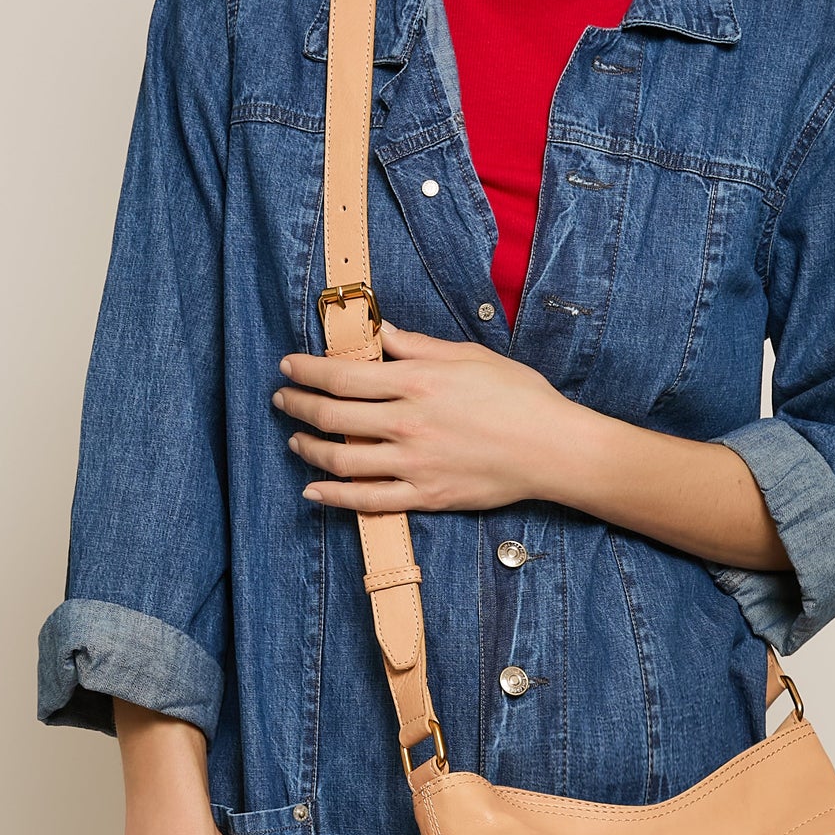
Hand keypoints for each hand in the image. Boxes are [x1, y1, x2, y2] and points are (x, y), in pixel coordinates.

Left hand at [272, 320, 574, 512]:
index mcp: (416, 382)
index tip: (288, 366)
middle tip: (282, 399)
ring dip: (308, 449)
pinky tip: (314, 490)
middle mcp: (407, 423)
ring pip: (341, 458)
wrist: (552, 448)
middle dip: (298, 405)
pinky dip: (334, 496)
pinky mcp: (424, 495)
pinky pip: (367, 500)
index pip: (342, 375)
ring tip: (295, 441)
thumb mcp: (468, 356)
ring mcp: (413, 463)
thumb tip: (384, 334)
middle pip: (332, 415)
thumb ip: (419, 346)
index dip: (307, 370)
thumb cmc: (518, 396)